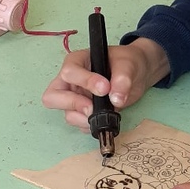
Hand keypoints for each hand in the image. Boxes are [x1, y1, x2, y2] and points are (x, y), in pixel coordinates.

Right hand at [41, 38, 169, 131]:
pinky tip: (106, 119)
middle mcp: (71, 82)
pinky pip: (81, 124)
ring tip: (103, 115)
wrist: (136, 75)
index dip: (85, 82)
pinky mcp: (85, 113)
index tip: (105, 89)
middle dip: (72, 104)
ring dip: (83, 119)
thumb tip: (116, 99)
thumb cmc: (127, 63)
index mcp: (77, 62)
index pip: (69, 73)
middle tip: (92, 108)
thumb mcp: (128, 64)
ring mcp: (76, 99)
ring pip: (67, 114)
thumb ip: (122, 78)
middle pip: (53, 97)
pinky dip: (91, 126)